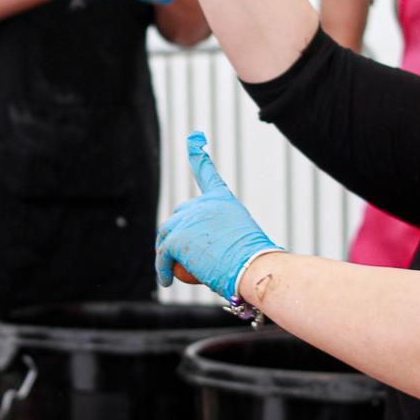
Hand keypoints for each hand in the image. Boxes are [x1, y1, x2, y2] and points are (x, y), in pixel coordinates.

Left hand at [155, 131, 281, 299]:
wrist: (254, 268)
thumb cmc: (257, 262)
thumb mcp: (243, 242)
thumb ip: (224, 240)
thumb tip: (216, 255)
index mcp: (222, 200)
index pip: (206, 173)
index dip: (197, 154)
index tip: (194, 138)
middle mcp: (203, 204)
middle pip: (180, 213)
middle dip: (177, 230)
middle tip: (181, 254)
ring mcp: (187, 220)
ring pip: (166, 233)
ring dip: (165, 251)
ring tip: (171, 270)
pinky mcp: (175, 239)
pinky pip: (162, 255)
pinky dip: (162, 269)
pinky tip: (166, 280)